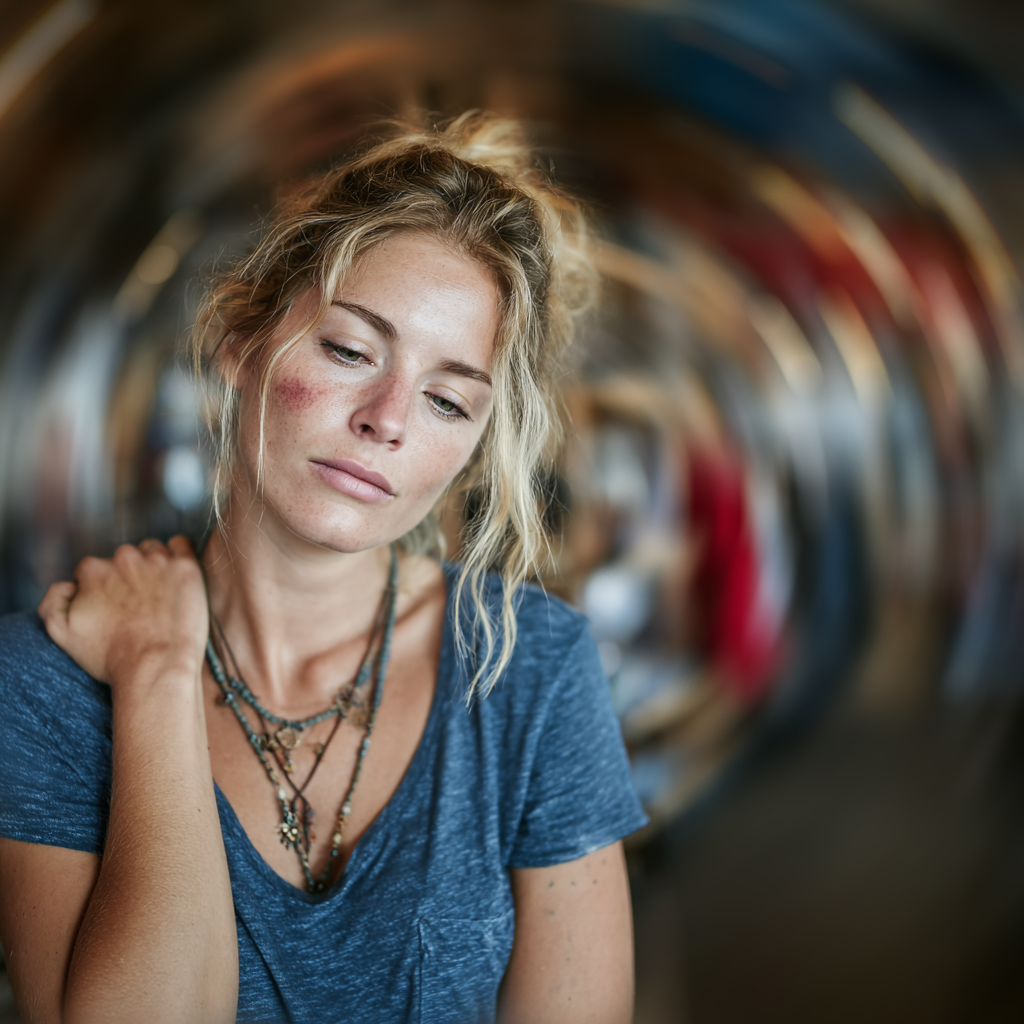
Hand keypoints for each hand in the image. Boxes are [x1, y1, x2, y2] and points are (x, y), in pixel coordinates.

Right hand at [38, 535, 208, 686]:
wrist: (155, 668)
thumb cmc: (112, 656)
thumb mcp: (62, 633)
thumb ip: (52, 602)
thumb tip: (68, 585)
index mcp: (94, 570)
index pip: (94, 569)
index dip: (104, 588)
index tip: (115, 605)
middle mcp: (124, 559)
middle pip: (125, 559)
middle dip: (130, 576)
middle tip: (139, 605)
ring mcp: (157, 561)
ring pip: (153, 552)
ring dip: (155, 566)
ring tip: (161, 595)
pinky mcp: (185, 567)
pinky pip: (182, 545)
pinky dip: (180, 554)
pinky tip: (178, 575)